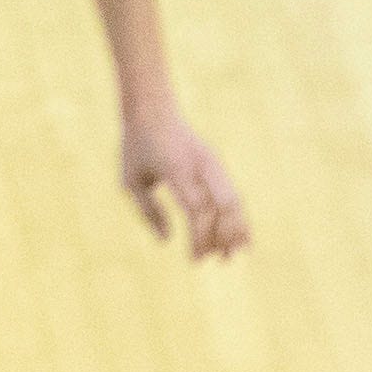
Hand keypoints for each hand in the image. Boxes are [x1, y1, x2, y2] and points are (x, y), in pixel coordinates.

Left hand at [120, 97, 247, 257]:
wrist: (153, 109)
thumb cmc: (137, 148)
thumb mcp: (131, 181)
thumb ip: (149, 211)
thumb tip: (167, 241)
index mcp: (176, 168)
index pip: (198, 208)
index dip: (200, 237)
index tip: (195, 260)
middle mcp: (199, 164)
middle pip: (223, 204)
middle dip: (224, 236)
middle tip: (218, 262)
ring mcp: (212, 162)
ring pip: (233, 199)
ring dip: (236, 229)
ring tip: (233, 256)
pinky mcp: (217, 165)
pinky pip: (232, 193)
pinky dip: (238, 217)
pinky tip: (240, 239)